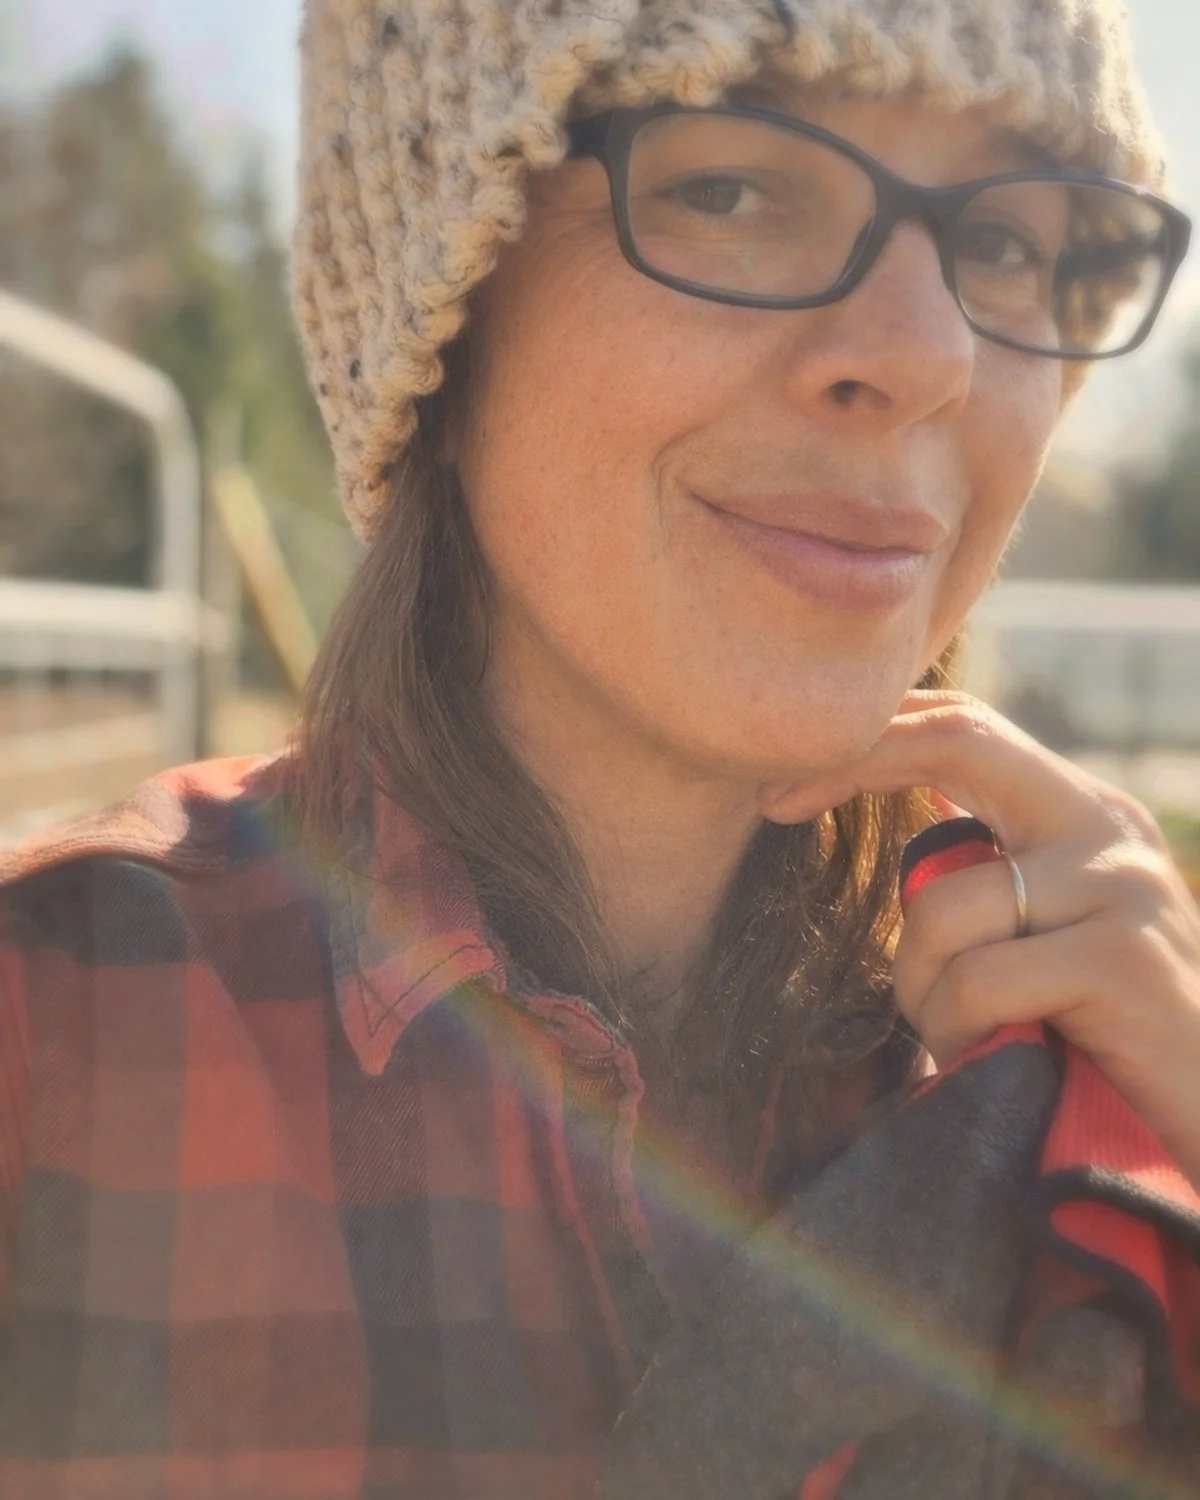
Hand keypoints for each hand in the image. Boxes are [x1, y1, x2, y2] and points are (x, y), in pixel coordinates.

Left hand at [759, 691, 1199, 1189]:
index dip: (867, 738)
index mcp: (1079, 815)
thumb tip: (902, 811)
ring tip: (958, 1038)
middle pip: (959, 741)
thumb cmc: (1096, 1043)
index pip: (965, 728)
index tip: (778, 785)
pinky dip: (957, 1031)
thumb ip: (987, 875)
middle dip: (852, 760)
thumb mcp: (1038, 938)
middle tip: (773, 802)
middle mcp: (1107, 828)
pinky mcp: (1124, 961)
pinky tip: (992, 1061)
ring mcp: (1123, 888)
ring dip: (918, 990)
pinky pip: (979, 980)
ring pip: (943, 906)